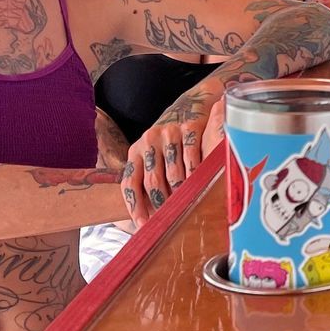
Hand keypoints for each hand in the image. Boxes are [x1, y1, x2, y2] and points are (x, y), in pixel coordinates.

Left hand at [120, 88, 225, 222]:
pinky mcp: (189, 127)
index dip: (135, 206)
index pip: (130, 183)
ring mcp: (169, 133)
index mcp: (135, 151)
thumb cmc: (170, 142)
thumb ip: (148, 179)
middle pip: (153, 181)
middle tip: (169, 218)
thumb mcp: (153, 156)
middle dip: (161, 204)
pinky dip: (196, 174)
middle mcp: (149, 140)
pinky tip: (199, 185)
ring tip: (186, 204)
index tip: (143, 224)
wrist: (190, 106)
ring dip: (180, 192)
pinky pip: (192, 157)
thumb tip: (148, 217)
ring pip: (174, 173)